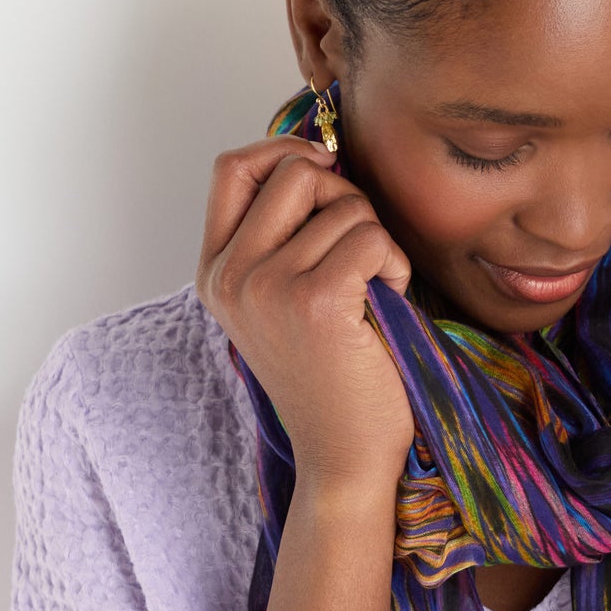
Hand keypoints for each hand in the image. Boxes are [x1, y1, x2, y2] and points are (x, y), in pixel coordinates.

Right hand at [197, 136, 414, 498]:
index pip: (232, 168)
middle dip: (345, 197)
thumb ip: (283, 236)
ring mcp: (267, 288)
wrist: (343, 458)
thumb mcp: (284, 302)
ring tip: (373, 294)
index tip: (326, 172)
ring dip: (377, 242)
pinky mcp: (315, 301)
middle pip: (294, 172)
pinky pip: (372, 238)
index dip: (284, 151)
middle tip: (360, 250)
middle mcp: (231, 276)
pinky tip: (388, 303)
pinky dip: (395, 265)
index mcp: (215, 273)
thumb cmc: (332, 379)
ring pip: (345, 206)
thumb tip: (321, 157)